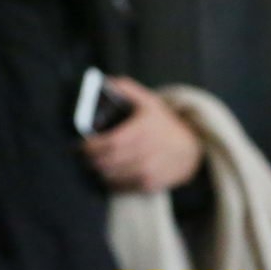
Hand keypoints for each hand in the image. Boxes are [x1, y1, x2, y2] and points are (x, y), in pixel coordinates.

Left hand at [81, 77, 202, 191]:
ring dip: (99, 170)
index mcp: (143, 129)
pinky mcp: (149, 185)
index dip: (91, 146)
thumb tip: (104, 81)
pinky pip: (121, 188)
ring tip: (94, 163)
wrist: (190, 149)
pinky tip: (109, 172)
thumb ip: (125, 88)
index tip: (81, 145)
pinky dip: (110, 182)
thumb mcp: (148, 101)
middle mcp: (146, 152)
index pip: (110, 143)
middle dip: (90, 159)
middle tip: (83, 155)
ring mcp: (149, 171)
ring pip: (111, 176)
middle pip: (107, 162)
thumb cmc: (163, 123)